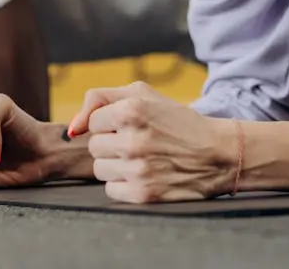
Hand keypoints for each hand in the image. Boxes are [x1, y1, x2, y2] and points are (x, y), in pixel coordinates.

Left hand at [69, 81, 239, 203]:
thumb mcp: (143, 94)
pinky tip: (144, 175)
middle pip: (95, 147)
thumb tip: (72, 129)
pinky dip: (124, 184)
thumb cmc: (176, 121)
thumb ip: (99, 99)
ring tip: (142, 159)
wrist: (217, 153)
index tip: (131, 126)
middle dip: (112, 145)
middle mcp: (133, 139)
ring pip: (100, 169)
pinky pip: (111, 190)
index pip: (92, 123)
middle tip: (138, 143)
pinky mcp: (143, 194)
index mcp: (132, 109)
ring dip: (116, 165)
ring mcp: (138, 169)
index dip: (110, 124)